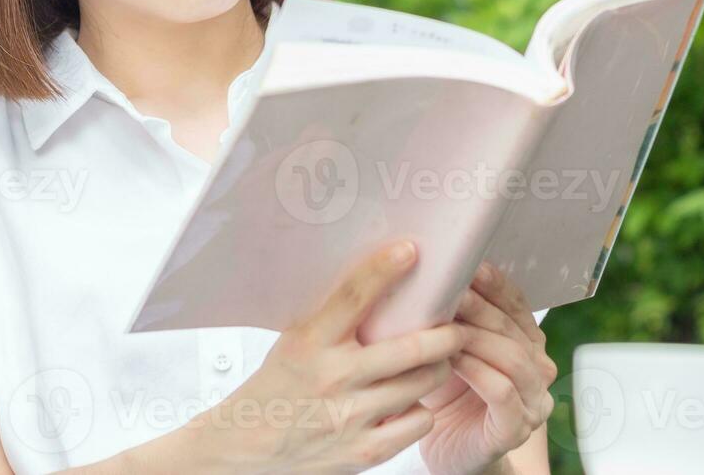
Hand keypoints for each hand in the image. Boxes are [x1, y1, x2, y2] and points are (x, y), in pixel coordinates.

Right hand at [192, 239, 466, 474]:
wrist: (246, 449)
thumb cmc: (278, 386)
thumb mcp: (296, 342)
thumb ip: (335, 319)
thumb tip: (385, 278)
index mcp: (310, 343)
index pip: (351, 297)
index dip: (383, 270)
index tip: (410, 250)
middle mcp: (332, 378)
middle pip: (410, 348)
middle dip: (446, 334)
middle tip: (458, 326)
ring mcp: (350, 417)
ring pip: (422, 384)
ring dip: (439, 369)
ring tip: (440, 361)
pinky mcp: (364, 452)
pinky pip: (419, 421)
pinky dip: (422, 409)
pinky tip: (412, 401)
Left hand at [417, 261, 555, 474]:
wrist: (450, 452)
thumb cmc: (448, 395)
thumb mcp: (450, 348)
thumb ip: (453, 317)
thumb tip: (429, 273)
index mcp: (527, 343)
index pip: (518, 305)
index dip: (496, 284)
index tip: (469, 265)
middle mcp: (538, 369)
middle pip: (512, 328)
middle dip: (480, 307)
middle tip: (450, 291)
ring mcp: (532, 401)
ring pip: (512, 358)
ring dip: (478, 337)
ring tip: (446, 325)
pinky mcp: (516, 428)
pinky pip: (502, 392)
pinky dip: (477, 371)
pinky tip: (451, 360)